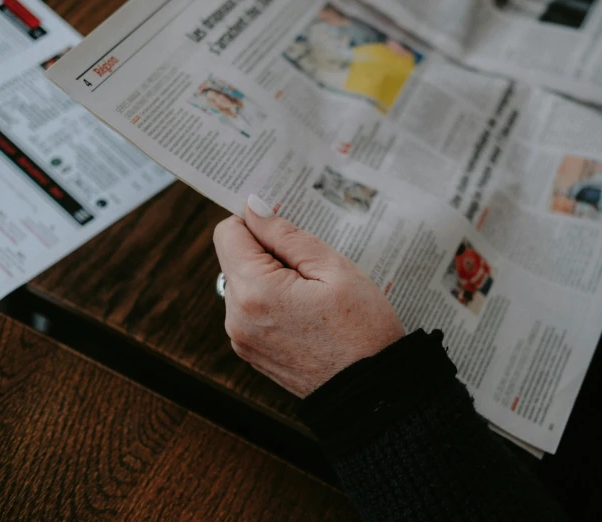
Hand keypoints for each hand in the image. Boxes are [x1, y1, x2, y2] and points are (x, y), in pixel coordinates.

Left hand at [214, 195, 404, 397]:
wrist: (372, 392)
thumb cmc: (363, 329)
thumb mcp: (334, 268)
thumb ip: (286, 235)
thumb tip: (253, 208)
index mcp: (255, 291)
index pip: (228, 232)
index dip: (256, 222)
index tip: (285, 227)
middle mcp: (236, 317)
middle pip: (235, 258)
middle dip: (267, 253)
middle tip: (311, 268)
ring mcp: (241, 339)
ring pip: (243, 285)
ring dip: (271, 279)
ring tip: (314, 295)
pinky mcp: (251, 353)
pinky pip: (251, 311)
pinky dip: (272, 303)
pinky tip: (307, 314)